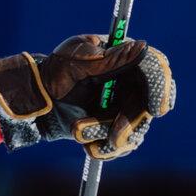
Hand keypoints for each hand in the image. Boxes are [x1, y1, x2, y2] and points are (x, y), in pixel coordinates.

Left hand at [0, 34, 174, 159]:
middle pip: (148, 106)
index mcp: (126, 58)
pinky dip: (103, 148)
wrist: (36, 100)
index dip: (159, 88)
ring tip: (77, 130)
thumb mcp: (77, 60)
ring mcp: (125, 107)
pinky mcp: (115, 128)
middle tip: (114, 137)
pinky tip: (84, 143)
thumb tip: (143, 48)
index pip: (154, 69)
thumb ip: (110, 58)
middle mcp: (131, 83)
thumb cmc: (55, 71)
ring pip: (135, 130)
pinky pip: (121, 146)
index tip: (156, 109)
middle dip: (129, 123)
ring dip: (105, 134)